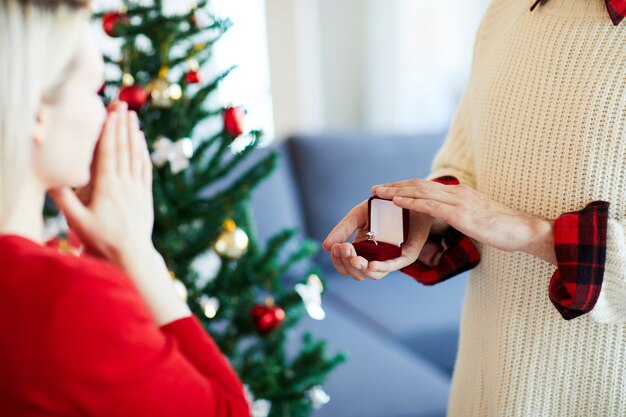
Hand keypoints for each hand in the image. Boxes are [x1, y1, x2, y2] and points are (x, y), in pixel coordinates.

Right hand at [48, 101, 154, 266]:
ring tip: (132, 116)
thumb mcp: (78, 222)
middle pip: (124, 149)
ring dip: (134, 134)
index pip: (109, 153)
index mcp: (108, 188)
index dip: (110, 131)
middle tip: (122, 104)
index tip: (110, 113)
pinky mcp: (145, 194)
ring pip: (136, 155)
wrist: (132, 255)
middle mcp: (125, 184)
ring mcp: (137, 188)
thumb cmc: (101, 240)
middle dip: (122, 125)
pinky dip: (143, 152)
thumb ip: (64, 200)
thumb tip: (50, 179)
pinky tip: (142, 141)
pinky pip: (145, 168)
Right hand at [322, 198, 435, 280]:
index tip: (335, 247)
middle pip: (356, 273)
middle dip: (347, 263)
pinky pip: (392, 266)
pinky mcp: (405, 255)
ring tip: (354, 257)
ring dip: (360, 268)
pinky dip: (381, 268)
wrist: (406, 198)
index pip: (345, 265)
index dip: (338, 260)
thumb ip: (342, 229)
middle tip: (344, 248)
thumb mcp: (357, 216)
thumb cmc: (382, 207)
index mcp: (361, 250)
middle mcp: (374, 257)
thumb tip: (325, 247)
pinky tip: (370, 264)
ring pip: (372, 274)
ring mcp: (389, 258)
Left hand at [372, 178, 540, 252]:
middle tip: (375, 189)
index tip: (388, 190)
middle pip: (419, 185)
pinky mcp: (461, 214)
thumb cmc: (503, 228)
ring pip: (421, 191)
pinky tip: (397, 202)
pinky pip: (431, 206)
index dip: (405, 187)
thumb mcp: (477, 218)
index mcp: (460, 193)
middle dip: (395, 186)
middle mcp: (457, 192)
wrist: (525, 230)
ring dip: (397, 191)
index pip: (426, 186)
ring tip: (379, 193)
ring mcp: (459, 202)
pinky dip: (411, 202)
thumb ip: (461, 214)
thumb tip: (449, 219)